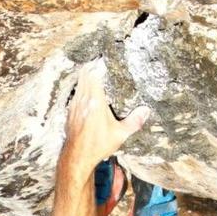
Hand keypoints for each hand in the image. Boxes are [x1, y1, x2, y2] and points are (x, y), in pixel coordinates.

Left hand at [58, 59, 149, 174]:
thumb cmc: (97, 145)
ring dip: (85, 77)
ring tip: (93, 72)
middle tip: (99, 60)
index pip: (93, 74)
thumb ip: (134, 121)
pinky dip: (80, 89)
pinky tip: (85, 92)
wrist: (76, 157)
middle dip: (91, 66)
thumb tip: (146, 111)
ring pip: (78, 84)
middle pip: (84, 75)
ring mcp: (74, 106)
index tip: (104, 58)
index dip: (98, 64)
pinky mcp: (70, 113)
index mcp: (94, 101)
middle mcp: (82, 100)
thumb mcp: (120, 134)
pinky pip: (75, 95)